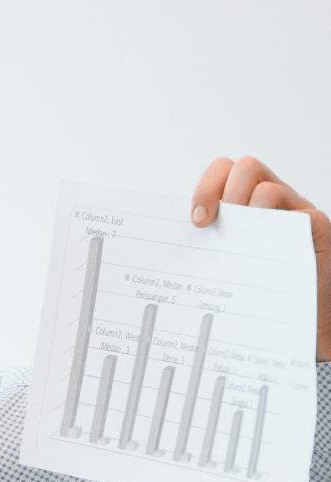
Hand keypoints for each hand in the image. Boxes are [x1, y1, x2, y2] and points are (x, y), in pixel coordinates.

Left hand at [191, 156, 330, 358]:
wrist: (294, 313)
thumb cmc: (254, 284)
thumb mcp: (223, 259)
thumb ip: (205, 244)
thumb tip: (165, 246)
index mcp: (243, 201)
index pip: (224, 171)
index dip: (206, 188)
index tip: (198, 221)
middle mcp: (269, 201)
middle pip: (245, 168)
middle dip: (224, 194)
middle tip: (215, 227)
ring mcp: (294, 212)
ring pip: (268, 189)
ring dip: (248, 213)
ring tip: (241, 243)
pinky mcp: (316, 228)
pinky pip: (302, 217)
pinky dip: (280, 232)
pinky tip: (267, 255)